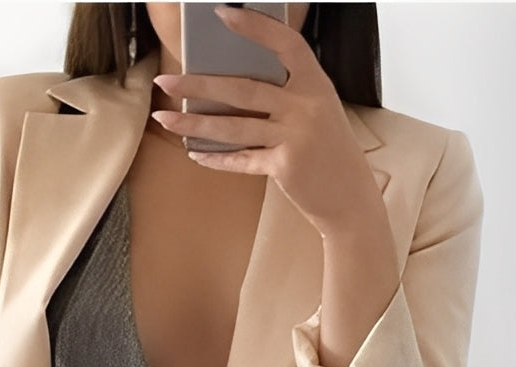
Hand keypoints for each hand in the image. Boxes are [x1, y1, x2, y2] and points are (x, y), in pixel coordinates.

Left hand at [151, 3, 380, 239]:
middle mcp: (306, 106)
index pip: (285, 44)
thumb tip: (234, 84)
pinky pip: (241, 159)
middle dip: (198, 85)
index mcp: (316, 83)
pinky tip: (195, 153)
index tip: (222, 14)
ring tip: (165, 118)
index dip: (255, 27)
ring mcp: (295, 136)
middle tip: (166, 81)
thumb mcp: (319, 111)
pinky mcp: (284, 166)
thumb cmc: (330, 152)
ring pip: (234, 126)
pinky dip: (216, 158)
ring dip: (194, 123)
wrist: (350, 198)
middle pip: (243, 89)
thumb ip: (288, 94)